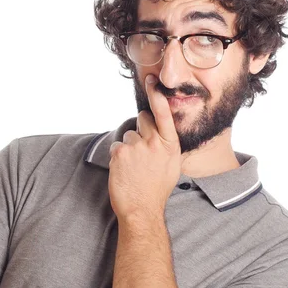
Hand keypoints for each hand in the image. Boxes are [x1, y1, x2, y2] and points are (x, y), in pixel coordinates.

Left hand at [108, 74, 181, 220]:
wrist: (141, 209)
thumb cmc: (156, 189)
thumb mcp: (171, 165)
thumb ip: (165, 145)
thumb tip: (156, 131)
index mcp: (171, 145)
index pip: (163, 114)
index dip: (156, 95)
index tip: (150, 78)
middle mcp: (155, 143)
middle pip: (143, 119)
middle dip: (140, 129)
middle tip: (142, 151)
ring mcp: (137, 147)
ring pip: (128, 135)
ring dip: (128, 147)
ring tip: (133, 167)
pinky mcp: (120, 152)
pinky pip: (116, 146)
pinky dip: (117, 156)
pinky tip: (124, 170)